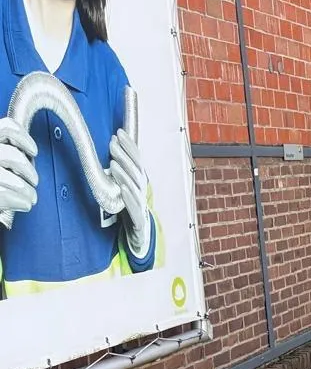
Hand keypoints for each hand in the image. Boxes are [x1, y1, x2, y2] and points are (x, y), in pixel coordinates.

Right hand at [0, 116, 38, 223]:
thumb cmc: (2, 185)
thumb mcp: (6, 165)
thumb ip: (9, 154)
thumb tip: (28, 156)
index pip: (5, 127)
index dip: (22, 138)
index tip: (33, 151)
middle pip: (10, 154)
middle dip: (28, 169)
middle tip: (34, 181)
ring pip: (8, 176)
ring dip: (26, 189)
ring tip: (30, 197)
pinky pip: (4, 193)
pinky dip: (19, 200)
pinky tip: (24, 204)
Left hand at [107, 128, 152, 258]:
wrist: (140, 235)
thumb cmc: (130, 209)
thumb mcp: (124, 188)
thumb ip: (120, 172)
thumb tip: (109, 149)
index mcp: (139, 182)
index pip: (137, 160)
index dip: (129, 146)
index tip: (118, 132)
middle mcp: (142, 190)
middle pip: (136, 170)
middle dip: (125, 156)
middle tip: (112, 143)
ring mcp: (141, 204)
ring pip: (134, 186)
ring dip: (124, 174)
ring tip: (113, 163)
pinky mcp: (138, 219)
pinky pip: (134, 206)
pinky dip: (129, 197)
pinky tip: (122, 188)